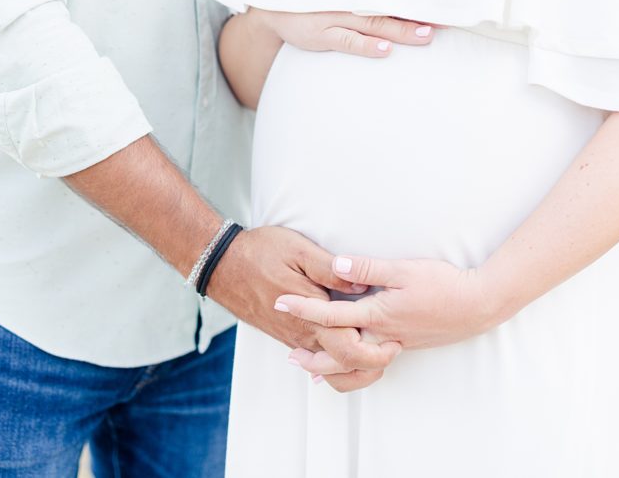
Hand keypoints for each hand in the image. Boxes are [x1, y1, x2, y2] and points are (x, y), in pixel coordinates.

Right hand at [204, 227, 401, 385]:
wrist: (222, 265)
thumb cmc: (260, 252)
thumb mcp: (299, 250)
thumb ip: (330, 269)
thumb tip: (361, 282)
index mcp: (310, 315)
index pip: (350, 349)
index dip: (376, 351)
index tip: (396, 342)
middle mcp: (302, 334)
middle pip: (343, 366)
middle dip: (372, 365)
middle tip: (393, 349)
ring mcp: (293, 338)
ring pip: (327, 368)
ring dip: (353, 367)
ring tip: (375, 354)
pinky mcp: (286, 336)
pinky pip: (314, 359)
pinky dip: (334, 361)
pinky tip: (346, 350)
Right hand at [246, 7, 443, 57]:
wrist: (271, 7)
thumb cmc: (313, 0)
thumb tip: (406, 2)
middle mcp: (349, 0)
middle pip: (391, 6)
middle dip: (420, 13)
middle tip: (449, 19)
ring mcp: (334, 16)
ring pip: (374, 23)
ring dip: (401, 29)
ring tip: (426, 35)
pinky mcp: (320, 34)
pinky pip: (347, 41)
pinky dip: (366, 45)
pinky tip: (385, 50)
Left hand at [275, 255, 499, 386]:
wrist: (480, 304)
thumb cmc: (444, 284)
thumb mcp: (405, 269)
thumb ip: (369, 269)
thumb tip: (338, 266)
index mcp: (378, 314)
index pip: (331, 314)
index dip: (303, 307)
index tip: (280, 301)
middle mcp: (383, 334)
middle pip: (339, 353)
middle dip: (312, 357)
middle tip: (289, 357)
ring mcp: (396, 342)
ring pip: (357, 364)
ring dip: (333, 367)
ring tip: (313, 370)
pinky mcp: (407, 343)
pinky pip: (374, 361)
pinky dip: (356, 366)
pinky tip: (353, 362)